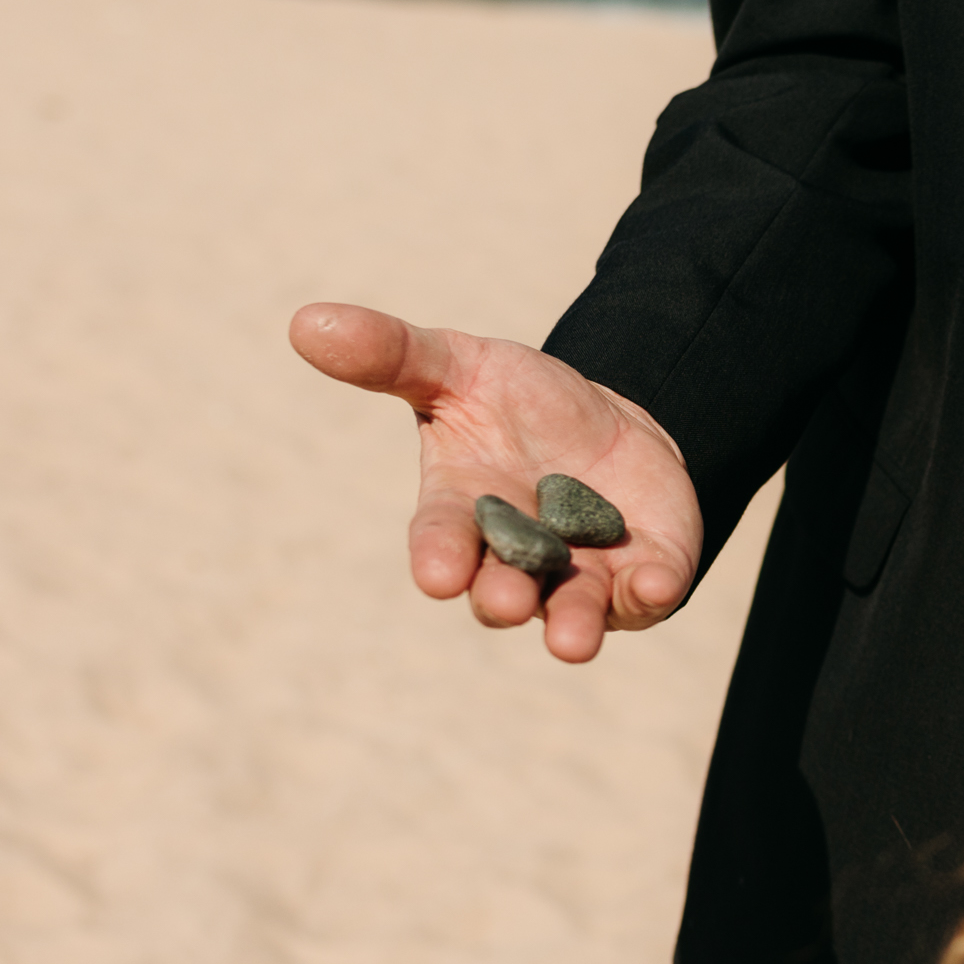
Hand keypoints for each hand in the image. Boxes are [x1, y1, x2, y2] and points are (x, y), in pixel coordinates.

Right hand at [289, 302, 702, 662]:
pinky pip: (643, 597)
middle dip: (502, 597)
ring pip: (570, 613)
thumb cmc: (517, 402)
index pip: (442, 540)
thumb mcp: (459, 364)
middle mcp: (516, 558)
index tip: (436, 574)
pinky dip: (649, 594)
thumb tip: (307, 322)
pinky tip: (655, 583)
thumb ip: (393, 354)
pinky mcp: (639, 575)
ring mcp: (578, 576)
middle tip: (505, 600)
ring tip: (571, 640)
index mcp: (464, 511)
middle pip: (502, 590)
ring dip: (571, 624)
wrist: (608, 423)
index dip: (439, 557)